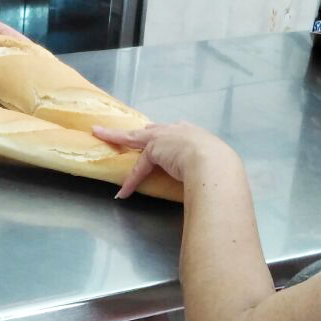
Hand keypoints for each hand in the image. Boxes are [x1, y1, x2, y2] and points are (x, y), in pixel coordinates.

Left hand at [94, 122, 239, 197]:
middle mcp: (178, 130)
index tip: (160, 133)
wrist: (213, 162)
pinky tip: (123, 192)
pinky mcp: (153, 150)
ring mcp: (164, 137)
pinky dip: (131, 180)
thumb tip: (217, 185)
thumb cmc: (219, 164)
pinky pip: (138, 167)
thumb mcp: (216, 162)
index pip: (176, 130)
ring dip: (115, 136)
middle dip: (140, 130)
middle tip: (128, 130)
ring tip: (100, 133)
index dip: (167, 133)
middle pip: (152, 129)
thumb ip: (210, 168)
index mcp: (195, 133)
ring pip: (134, 137)